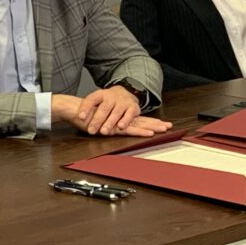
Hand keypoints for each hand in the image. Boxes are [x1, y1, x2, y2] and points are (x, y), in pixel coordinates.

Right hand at [54, 88, 173, 136]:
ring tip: (164, 129)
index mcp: (119, 116)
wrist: (76, 110)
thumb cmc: (86, 116)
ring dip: (152, 127)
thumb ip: (107, 123)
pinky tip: (149, 134)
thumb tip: (110, 129)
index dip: (150, 122)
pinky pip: (129, 130)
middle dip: (156, 124)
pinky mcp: (113, 127)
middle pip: (142, 121)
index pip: (138, 120)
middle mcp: (121, 117)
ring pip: (139, 125)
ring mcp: (118, 121)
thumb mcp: (99, 122)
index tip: (162, 124)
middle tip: (169, 126)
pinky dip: (140, 132)